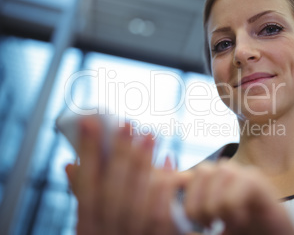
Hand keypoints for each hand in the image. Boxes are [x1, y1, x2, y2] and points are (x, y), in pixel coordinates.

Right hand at [65, 117, 178, 234]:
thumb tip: (69, 166)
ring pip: (138, 197)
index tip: (89, 122)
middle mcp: (108, 231)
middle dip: (120, 153)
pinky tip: (169, 160)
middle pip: (113, 187)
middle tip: (128, 124)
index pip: (85, 183)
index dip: (86, 152)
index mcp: (88, 225)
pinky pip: (164, 211)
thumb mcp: (91, 223)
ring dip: (144, 163)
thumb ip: (83, 196)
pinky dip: (166, 185)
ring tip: (150, 135)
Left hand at [182, 160, 293, 234]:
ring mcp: (244, 175)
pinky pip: (240, 183)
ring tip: (224, 223)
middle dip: (196, 203)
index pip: (186, 173)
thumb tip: (171, 215)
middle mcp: (226, 174)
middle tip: (207, 225)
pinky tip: (240, 220)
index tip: (187, 218)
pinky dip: (234, 208)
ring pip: (217, 173)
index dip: (178, 189)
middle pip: (200, 171)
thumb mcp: (211, 227)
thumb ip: (194, 218)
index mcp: (211, 183)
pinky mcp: (259, 182)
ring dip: (214, 205)